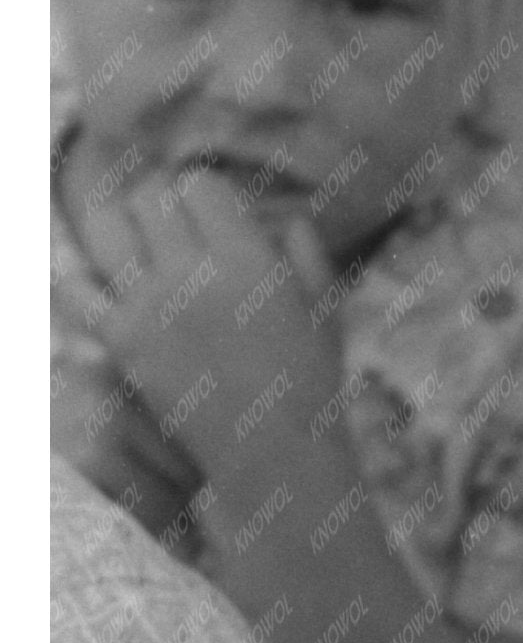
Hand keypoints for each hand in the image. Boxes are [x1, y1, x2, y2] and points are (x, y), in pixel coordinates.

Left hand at [57, 140, 340, 472]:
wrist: (274, 457)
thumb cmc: (310, 386)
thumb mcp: (326, 315)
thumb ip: (308, 258)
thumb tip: (292, 220)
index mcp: (248, 261)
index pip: (197, 185)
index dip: (201, 194)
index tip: (207, 214)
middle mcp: (194, 275)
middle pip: (149, 200)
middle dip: (160, 208)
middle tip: (171, 230)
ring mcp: (151, 307)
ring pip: (107, 229)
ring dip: (117, 226)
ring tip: (131, 242)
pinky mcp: (123, 342)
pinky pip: (78, 289)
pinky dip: (77, 275)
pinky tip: (91, 275)